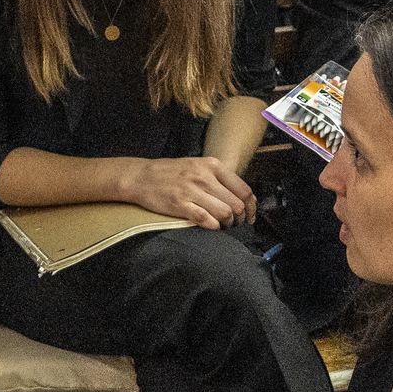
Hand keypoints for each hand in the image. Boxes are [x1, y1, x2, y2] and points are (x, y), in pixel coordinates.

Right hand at [121, 156, 253, 230]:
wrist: (141, 177)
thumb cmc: (170, 172)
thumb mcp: (197, 165)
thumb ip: (218, 177)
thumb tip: (240, 196)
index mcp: (212, 165)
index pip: (243, 189)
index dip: (251, 206)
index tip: (250, 216)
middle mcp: (204, 177)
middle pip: (237, 204)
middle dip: (240, 218)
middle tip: (236, 224)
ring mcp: (192, 191)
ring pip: (224, 213)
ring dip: (227, 224)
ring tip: (223, 225)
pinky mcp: (180, 205)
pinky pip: (206, 219)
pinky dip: (213, 226)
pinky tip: (211, 226)